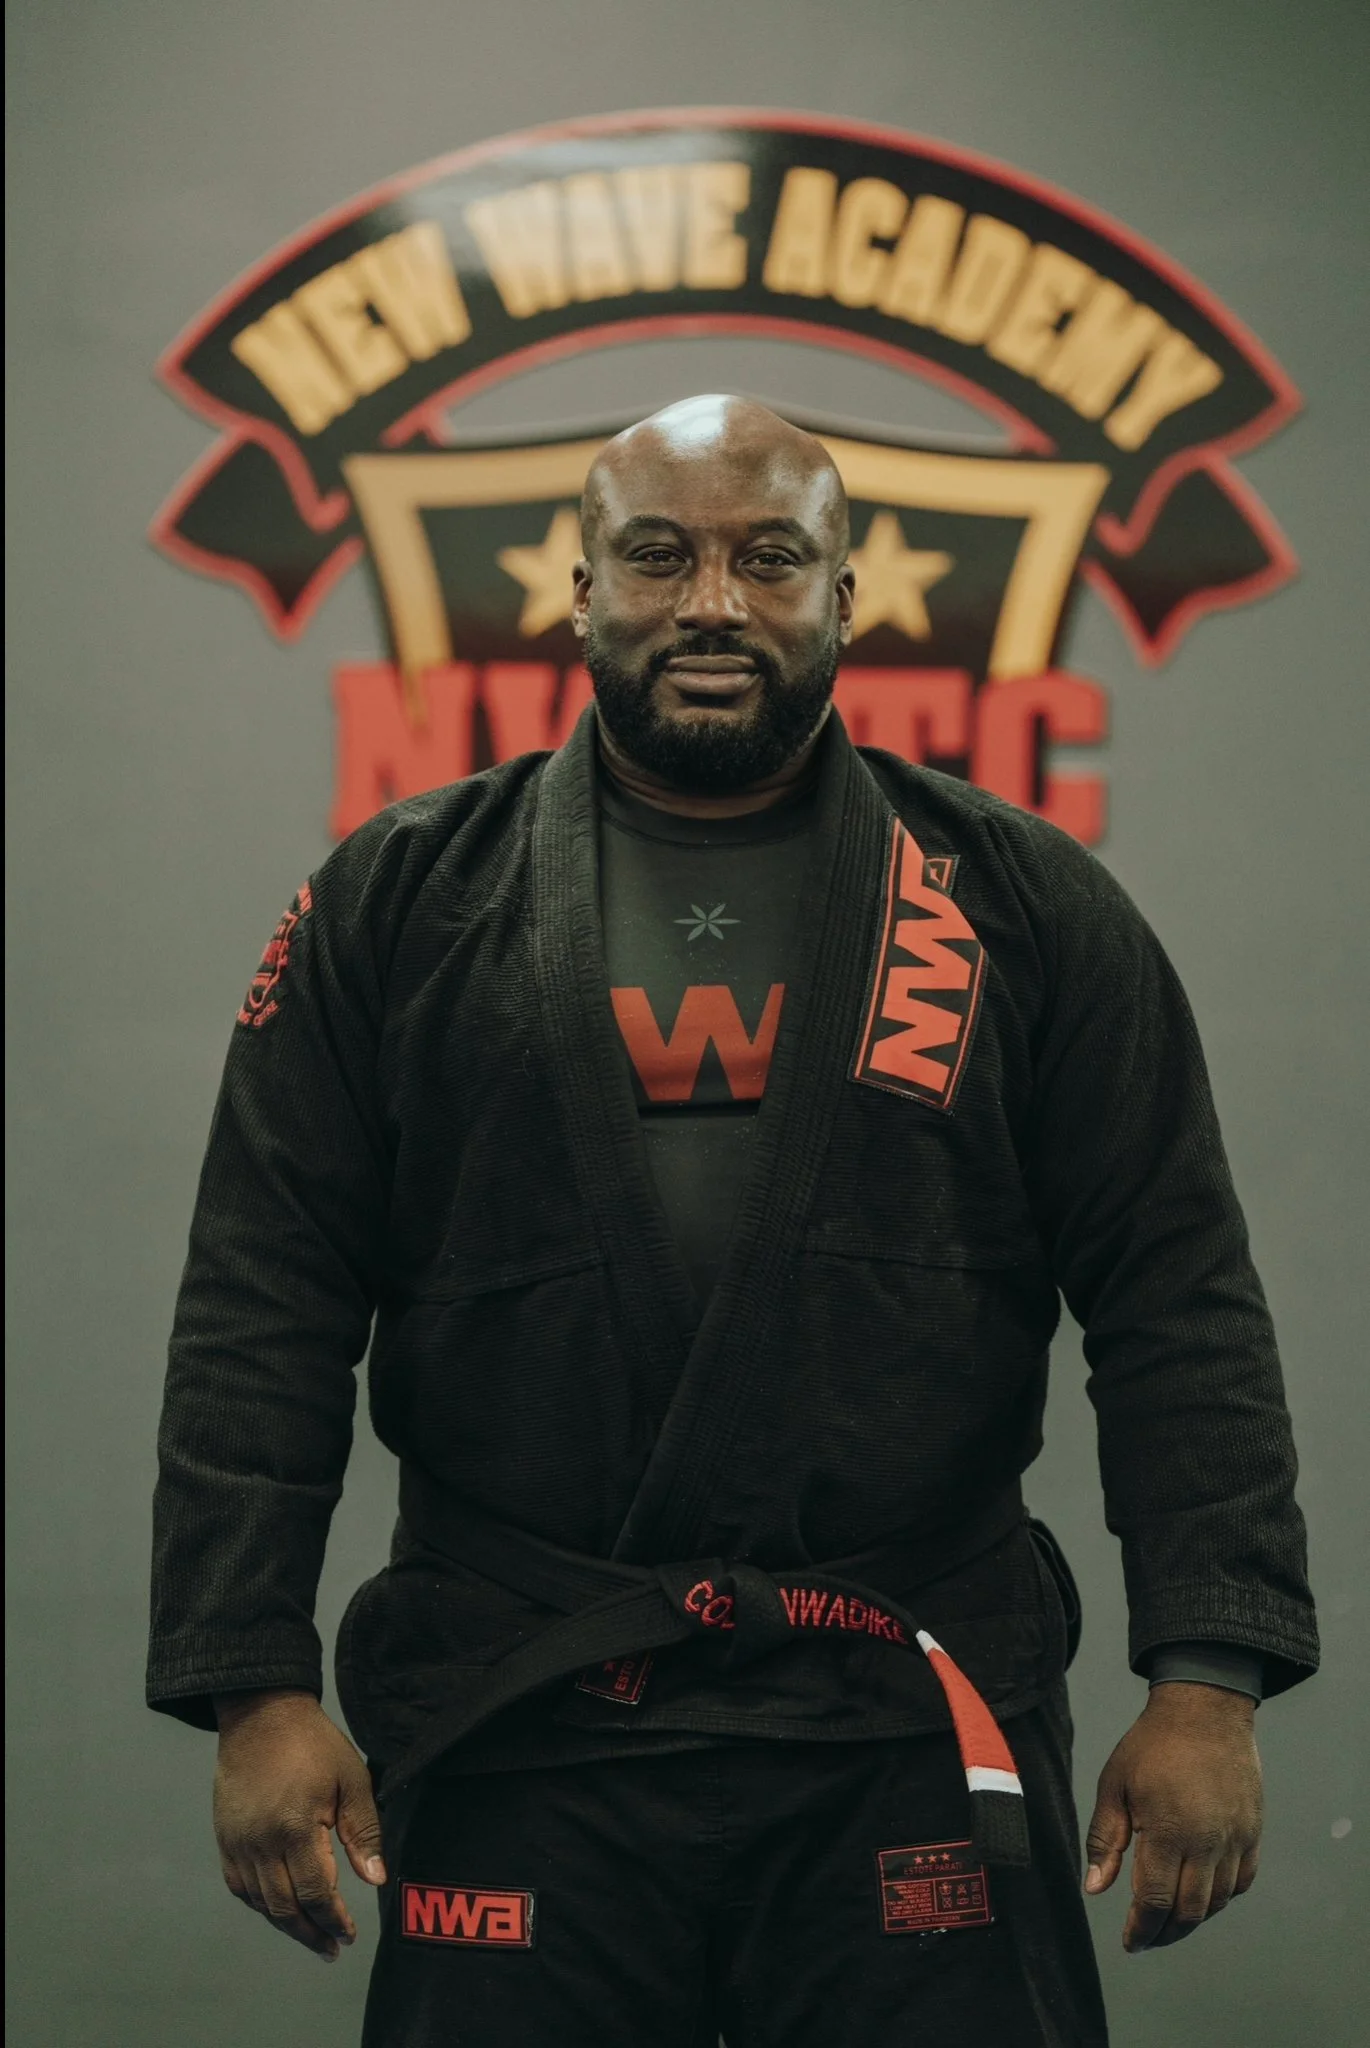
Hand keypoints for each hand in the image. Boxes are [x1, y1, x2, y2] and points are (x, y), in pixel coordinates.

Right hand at [213, 1689, 387, 1960]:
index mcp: (295, 1827)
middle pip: (285, 1908)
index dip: (334, 1920)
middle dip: (312, 1934)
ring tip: (312, 1937)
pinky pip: (240, 1887)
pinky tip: (280, 1909)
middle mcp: (261, 1842)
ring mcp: (238, 1842)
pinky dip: (261, 1905)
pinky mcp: (225, 1838)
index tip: (349, 1936)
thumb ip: (364, 1833)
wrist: (262, 1714)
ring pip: (261, 1903)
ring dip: (287, 1925)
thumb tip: (375, 1879)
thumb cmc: (312, 1743)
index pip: (316, 1893)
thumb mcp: (352, 1779)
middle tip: (332, 1949)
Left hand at [1084, 1683, 1261, 1952]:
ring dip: (1192, 1919)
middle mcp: (1207, 1842)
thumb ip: (1105, 1838)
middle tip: (1146, 1938)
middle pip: (1189, 1912)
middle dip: (1165, 1934)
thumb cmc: (1154, 1743)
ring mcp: (1235, 1839)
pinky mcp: (1252, 1832)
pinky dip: (1222, 1898)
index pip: (1155, 1901)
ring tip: (1169, 1921)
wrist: (1205, 1709)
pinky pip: (1241, 1882)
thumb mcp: (1115, 1784)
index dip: (1141, 1930)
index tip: (1130, 1942)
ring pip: (1217, 1902)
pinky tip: (1202, 1896)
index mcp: (1169, 1831)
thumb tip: (1095, 1887)